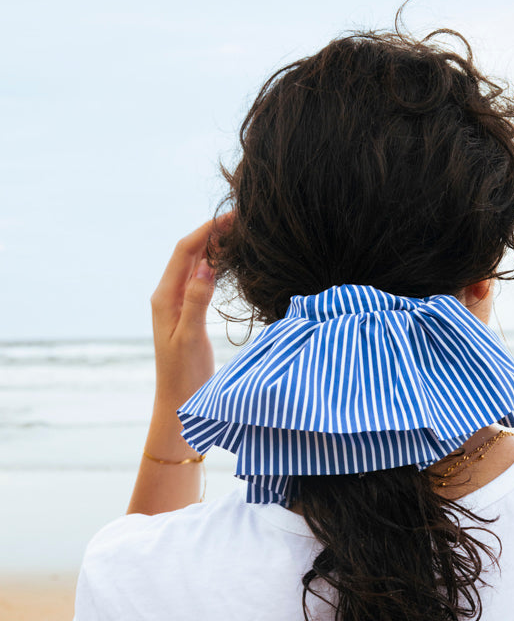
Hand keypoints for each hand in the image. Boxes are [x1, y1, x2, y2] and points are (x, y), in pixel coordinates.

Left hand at [149, 215, 229, 407]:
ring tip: (237, 232)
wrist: (178, 403)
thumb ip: (196, 300)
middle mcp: (167, 296)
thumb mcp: (191, 338)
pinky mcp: (188, 313)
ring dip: (213, 245)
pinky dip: (214, 264)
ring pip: (195, 264)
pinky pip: (200, 279)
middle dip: (211, 232)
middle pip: (189, 252)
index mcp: (164, 297)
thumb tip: (207, 265)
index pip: (185, 252)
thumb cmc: (184, 376)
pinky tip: (229, 261)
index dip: (207, 231)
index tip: (231, 217)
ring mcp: (177, 303)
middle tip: (240, 218)